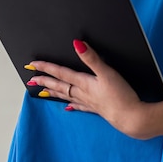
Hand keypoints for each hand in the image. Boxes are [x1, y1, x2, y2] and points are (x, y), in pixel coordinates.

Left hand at [27, 40, 146, 137]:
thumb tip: (77, 43)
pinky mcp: (96, 109)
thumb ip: (92, 58)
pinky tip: (67, 107)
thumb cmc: (120, 95)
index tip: (32, 65)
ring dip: (54, 92)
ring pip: (66, 96)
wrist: (131, 118)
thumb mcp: (107, 72)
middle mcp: (82, 93)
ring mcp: (88, 102)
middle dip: (45, 81)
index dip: (46, 67)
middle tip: (31, 80)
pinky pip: (79, 106)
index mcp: (83, 82)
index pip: (60, 73)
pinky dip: (71, 105)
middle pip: (59, 85)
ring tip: (42, 92)